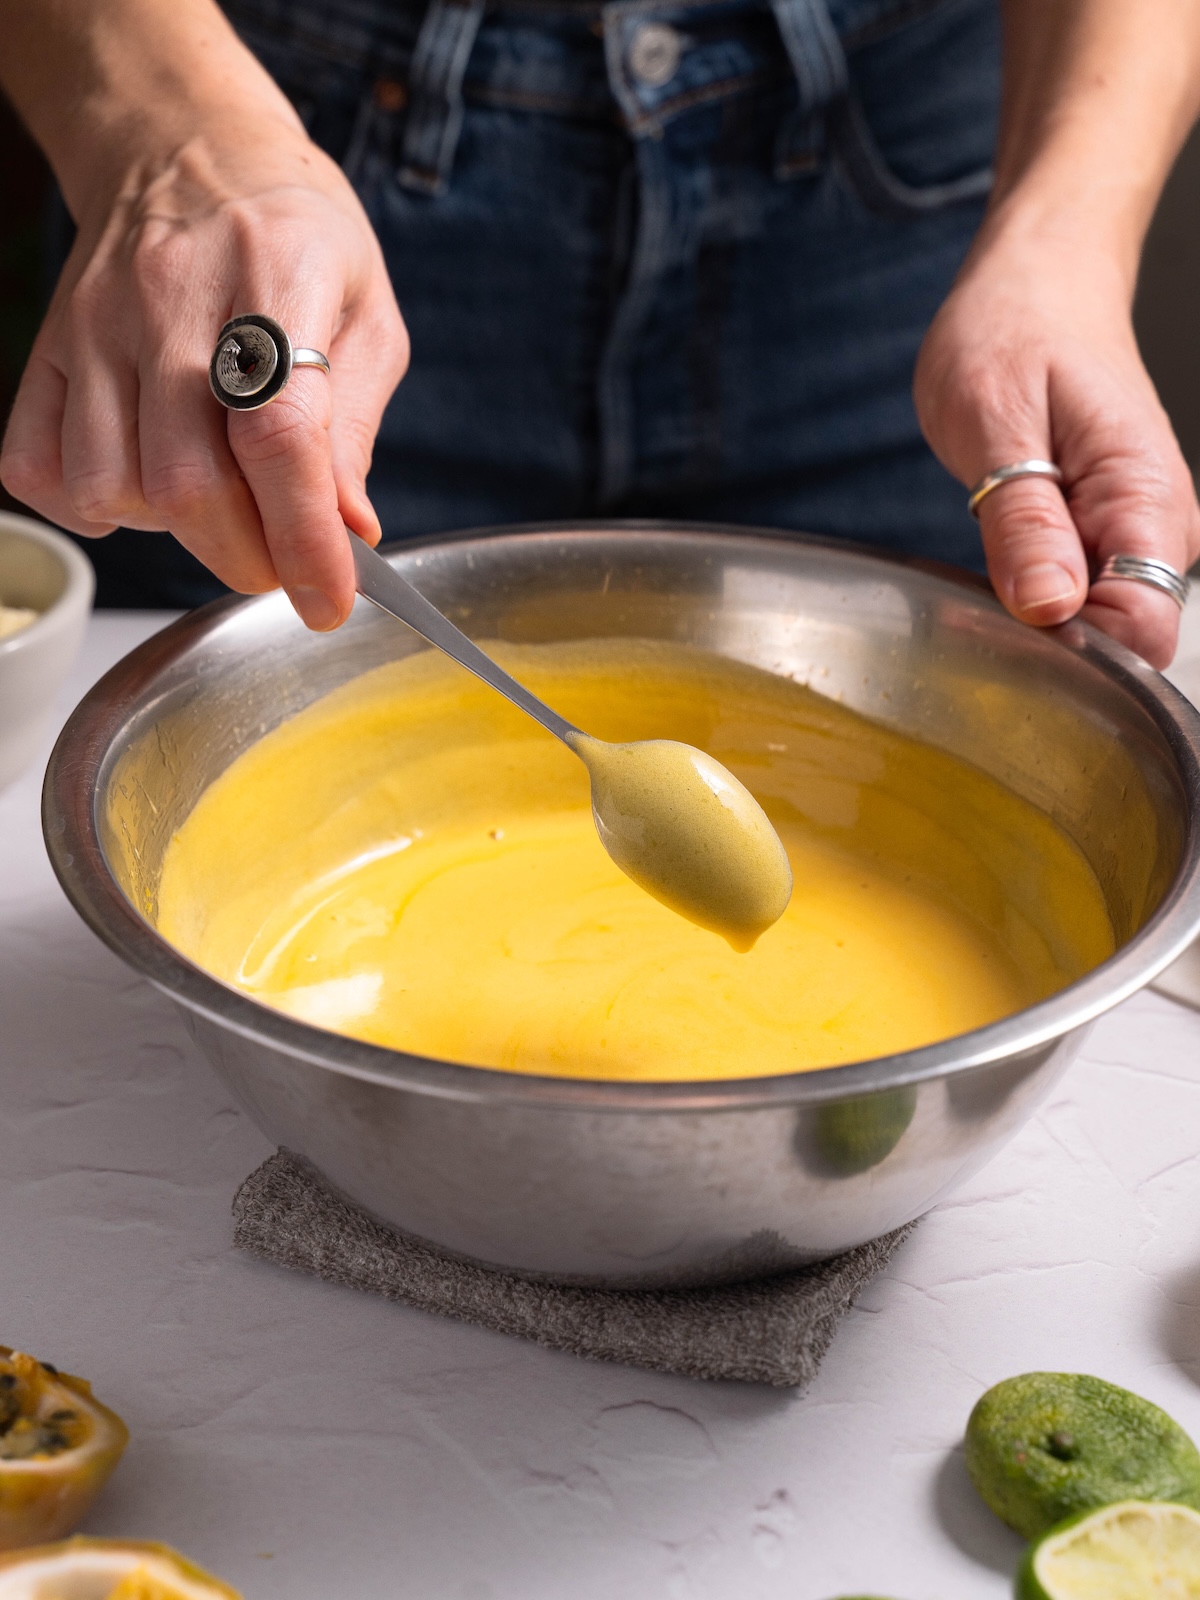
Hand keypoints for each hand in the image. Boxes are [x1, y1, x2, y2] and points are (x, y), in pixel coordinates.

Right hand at [0, 117, 408, 629]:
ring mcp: (97, 322)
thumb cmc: (295, 236)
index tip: (329, 599)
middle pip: (191, 483)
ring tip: (217, 503)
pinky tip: (143, 485)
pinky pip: (38, 466)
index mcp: (275, 277)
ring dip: (174, 531)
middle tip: (282, 561)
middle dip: (248, 556)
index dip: (304, 537)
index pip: (278, 437)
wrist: (189, 147)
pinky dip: (90, 506)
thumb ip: (356, 428)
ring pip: (114, 487)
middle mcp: (172, 299)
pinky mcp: (49, 344)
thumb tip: (350, 534)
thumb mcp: (365, 314)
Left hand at [915, 233, 1199, 669]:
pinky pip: (1078, 597)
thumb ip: (1024, 522)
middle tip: (979, 594)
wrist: (1036, 283)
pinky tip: (998, 562)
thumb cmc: (1013, 333)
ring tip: (989, 559)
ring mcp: (1134, 534)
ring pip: (1098, 625)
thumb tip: (1050, 607)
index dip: (1075, 650)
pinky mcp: (1104, 535)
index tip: (1008, 629)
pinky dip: (1032, 596)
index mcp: (1146, 500)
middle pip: (1124, 641)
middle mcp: (1157, 527)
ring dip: (1036, 620)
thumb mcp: (996, 422)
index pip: (1143, 629)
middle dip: (1050, 644)